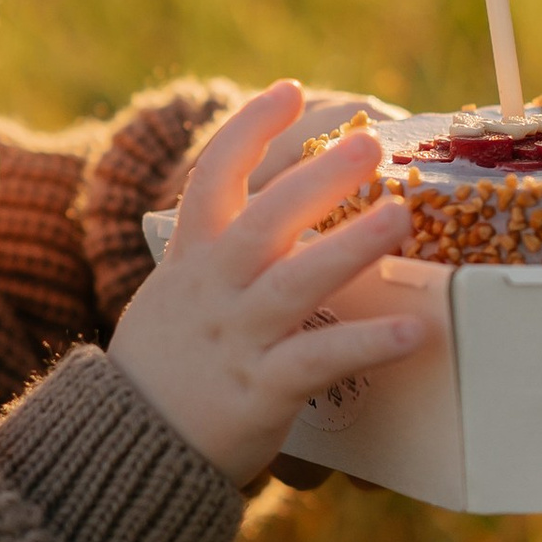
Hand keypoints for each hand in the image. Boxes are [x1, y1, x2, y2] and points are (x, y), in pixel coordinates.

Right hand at [109, 81, 427, 484]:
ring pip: (296, 281)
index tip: (287, 92)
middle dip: (317, 177)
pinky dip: (368, 344)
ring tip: (400, 215)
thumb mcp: (172, 300)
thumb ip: (214, 262)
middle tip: (369, 145)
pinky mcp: (261, 389)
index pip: (213, 177)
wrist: (127, 449)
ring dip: (351, 245)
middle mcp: (213, 290)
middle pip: (263, 218)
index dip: (249, 129)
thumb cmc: (161, 373)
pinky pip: (320, 361)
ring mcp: (237, 338)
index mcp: (190, 261)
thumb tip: (269, 225)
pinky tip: (414, 331)